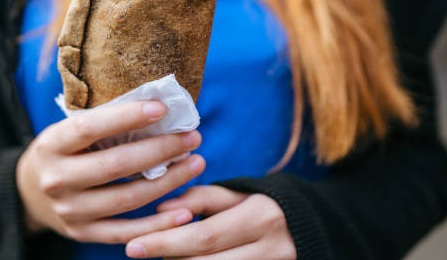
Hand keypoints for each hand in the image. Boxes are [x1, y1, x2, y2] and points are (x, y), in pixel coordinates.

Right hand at [16, 100, 205, 243]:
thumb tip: (157, 109)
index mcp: (51, 145)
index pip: (90, 127)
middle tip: (192, 137)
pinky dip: (158, 225)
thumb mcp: (67, 132)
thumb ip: (102, 123)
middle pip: (116, 165)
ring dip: (169, 182)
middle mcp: (57, 179)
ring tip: (196, 163)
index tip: (161, 108)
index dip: (127, 117)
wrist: (29, 194)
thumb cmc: (61, 152)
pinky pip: (126, 231)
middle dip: (160, 149)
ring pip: (127, 198)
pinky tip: (185, 211)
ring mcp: (70, 211)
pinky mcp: (83, 233)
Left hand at [125, 185, 295, 259]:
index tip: (133, 246)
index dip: (166, 242)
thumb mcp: (238, 193)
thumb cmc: (264, 204)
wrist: (312, 226)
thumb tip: (161, 209)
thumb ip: (201, 198)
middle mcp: (270, 248)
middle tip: (140, 251)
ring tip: (166, 254)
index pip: (205, 236)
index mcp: (260, 217)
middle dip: (170, 258)